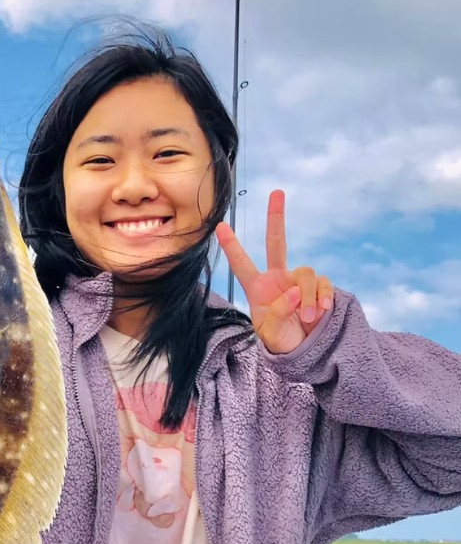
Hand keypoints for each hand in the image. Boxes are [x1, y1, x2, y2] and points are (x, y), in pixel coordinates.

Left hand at [215, 190, 333, 354]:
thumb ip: (277, 314)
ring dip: (308, 296)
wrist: (304, 351)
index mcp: (258, 289)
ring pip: (306, 272)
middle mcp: (278, 279)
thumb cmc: (280, 341)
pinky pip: (324, 284)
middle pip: (277, 242)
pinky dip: (324, 297)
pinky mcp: (320, 288)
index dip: (232, 247)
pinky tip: (321, 312)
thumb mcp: (270, 334)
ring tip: (308, 318)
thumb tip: (294, 293)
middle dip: (276, 217)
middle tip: (276, 192)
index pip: (242, 265)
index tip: (219, 226)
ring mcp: (299, 282)